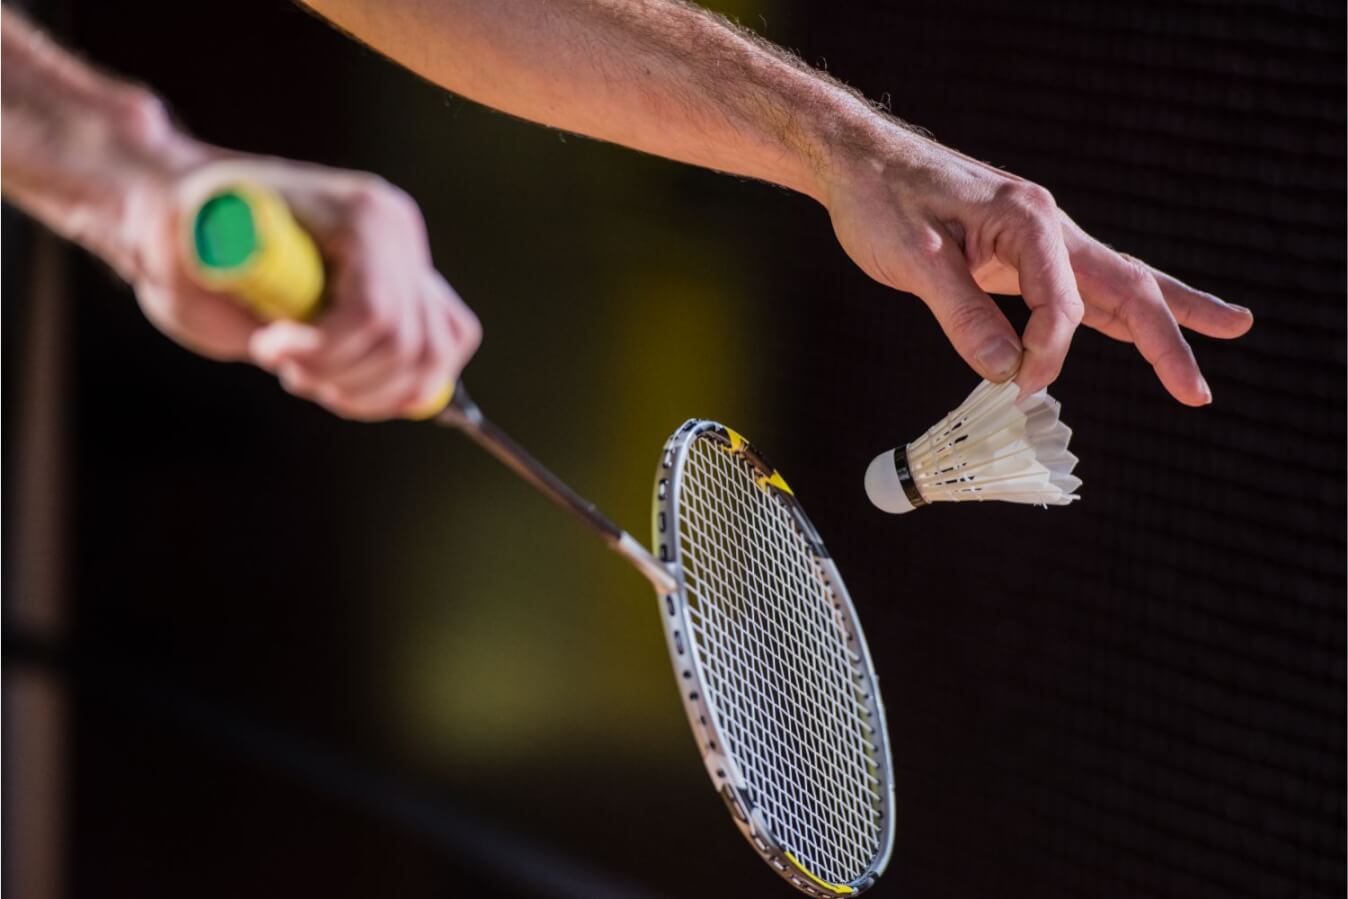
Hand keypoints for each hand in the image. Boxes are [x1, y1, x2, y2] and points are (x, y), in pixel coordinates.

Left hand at [125, 157, 479, 420]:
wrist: (197, 217)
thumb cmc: (182, 235)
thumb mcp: (175, 255)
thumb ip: (207, 283)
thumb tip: (255, 315)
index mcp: (360, 212)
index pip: (376, 312)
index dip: (323, 351)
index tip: (266, 349)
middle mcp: (400, 231)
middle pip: (406, 343)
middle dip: (343, 375)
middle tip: (285, 369)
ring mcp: (413, 260)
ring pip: (430, 357)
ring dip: (370, 390)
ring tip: (311, 378)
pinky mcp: (415, 291)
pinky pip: (443, 351)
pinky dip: (401, 386)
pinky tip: (349, 385)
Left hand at [822, 123, 1251, 404]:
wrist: (862, 163)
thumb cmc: (883, 202)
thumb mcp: (915, 261)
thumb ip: (963, 316)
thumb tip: (1006, 372)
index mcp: (1028, 220)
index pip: (1061, 302)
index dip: (1047, 353)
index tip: (1019, 386)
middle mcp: (1048, 226)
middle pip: (1126, 283)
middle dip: (1170, 336)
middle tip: (1200, 390)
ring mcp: (1041, 239)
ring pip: (1116, 281)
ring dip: (1165, 315)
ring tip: (1229, 329)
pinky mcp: (1022, 253)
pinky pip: (1081, 287)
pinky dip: (1116, 312)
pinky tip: (1141, 332)